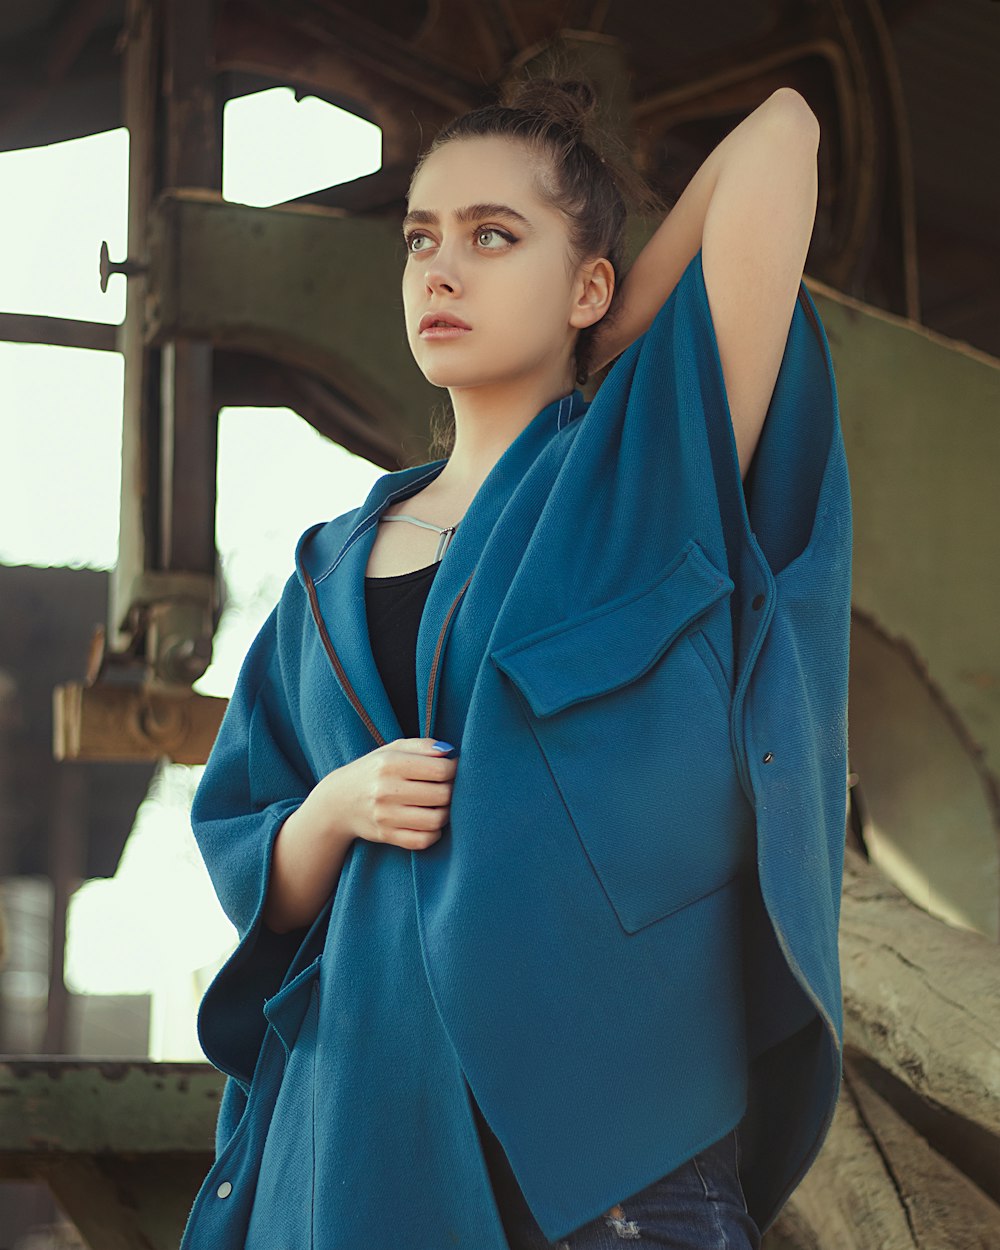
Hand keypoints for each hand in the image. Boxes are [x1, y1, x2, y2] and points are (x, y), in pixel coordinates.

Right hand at [336, 737, 457, 851]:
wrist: (337, 801)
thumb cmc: (373, 771)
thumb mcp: (393, 749)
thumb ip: (423, 745)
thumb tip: (449, 752)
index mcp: (390, 763)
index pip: (440, 769)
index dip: (454, 769)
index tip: (452, 768)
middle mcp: (386, 790)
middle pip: (442, 795)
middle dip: (451, 790)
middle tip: (447, 787)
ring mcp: (385, 816)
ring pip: (436, 820)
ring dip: (445, 813)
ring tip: (440, 805)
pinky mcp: (386, 835)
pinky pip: (423, 840)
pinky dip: (434, 833)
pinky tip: (429, 822)